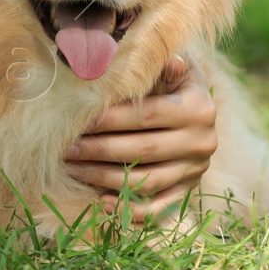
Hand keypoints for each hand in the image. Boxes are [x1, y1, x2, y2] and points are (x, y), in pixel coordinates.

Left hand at [63, 56, 218, 222]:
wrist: (195, 106)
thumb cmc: (169, 78)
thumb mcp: (169, 63)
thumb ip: (158, 62)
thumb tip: (165, 59)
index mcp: (199, 107)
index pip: (147, 116)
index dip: (111, 120)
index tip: (79, 121)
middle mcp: (203, 141)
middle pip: (144, 150)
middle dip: (99, 150)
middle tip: (65, 148)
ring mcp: (197, 170)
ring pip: (146, 180)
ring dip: (105, 178)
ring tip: (73, 169)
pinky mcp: (189, 190)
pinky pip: (159, 207)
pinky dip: (131, 210)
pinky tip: (102, 201)